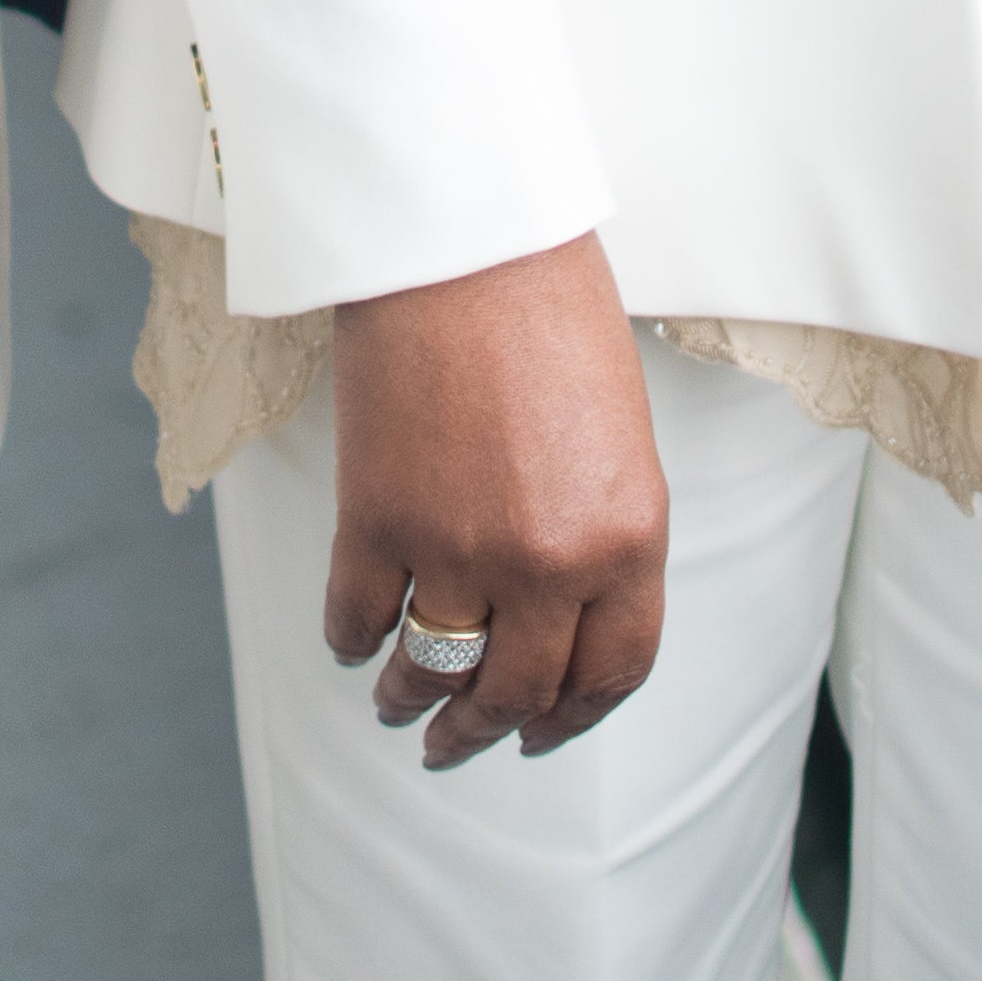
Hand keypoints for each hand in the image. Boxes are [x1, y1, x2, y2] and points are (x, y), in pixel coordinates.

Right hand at [324, 229, 667, 765]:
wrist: (463, 237)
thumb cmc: (549, 306)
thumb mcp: (618, 431)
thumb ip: (602, 524)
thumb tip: (560, 604)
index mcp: (629, 536)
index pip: (613, 672)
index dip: (574, 719)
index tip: (543, 737)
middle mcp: (552, 563)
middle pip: (518, 692)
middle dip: (484, 731)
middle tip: (457, 743)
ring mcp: (459, 549)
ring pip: (434, 670)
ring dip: (412, 702)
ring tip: (399, 707)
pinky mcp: (375, 521)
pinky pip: (358, 617)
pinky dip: (352, 640)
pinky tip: (353, 642)